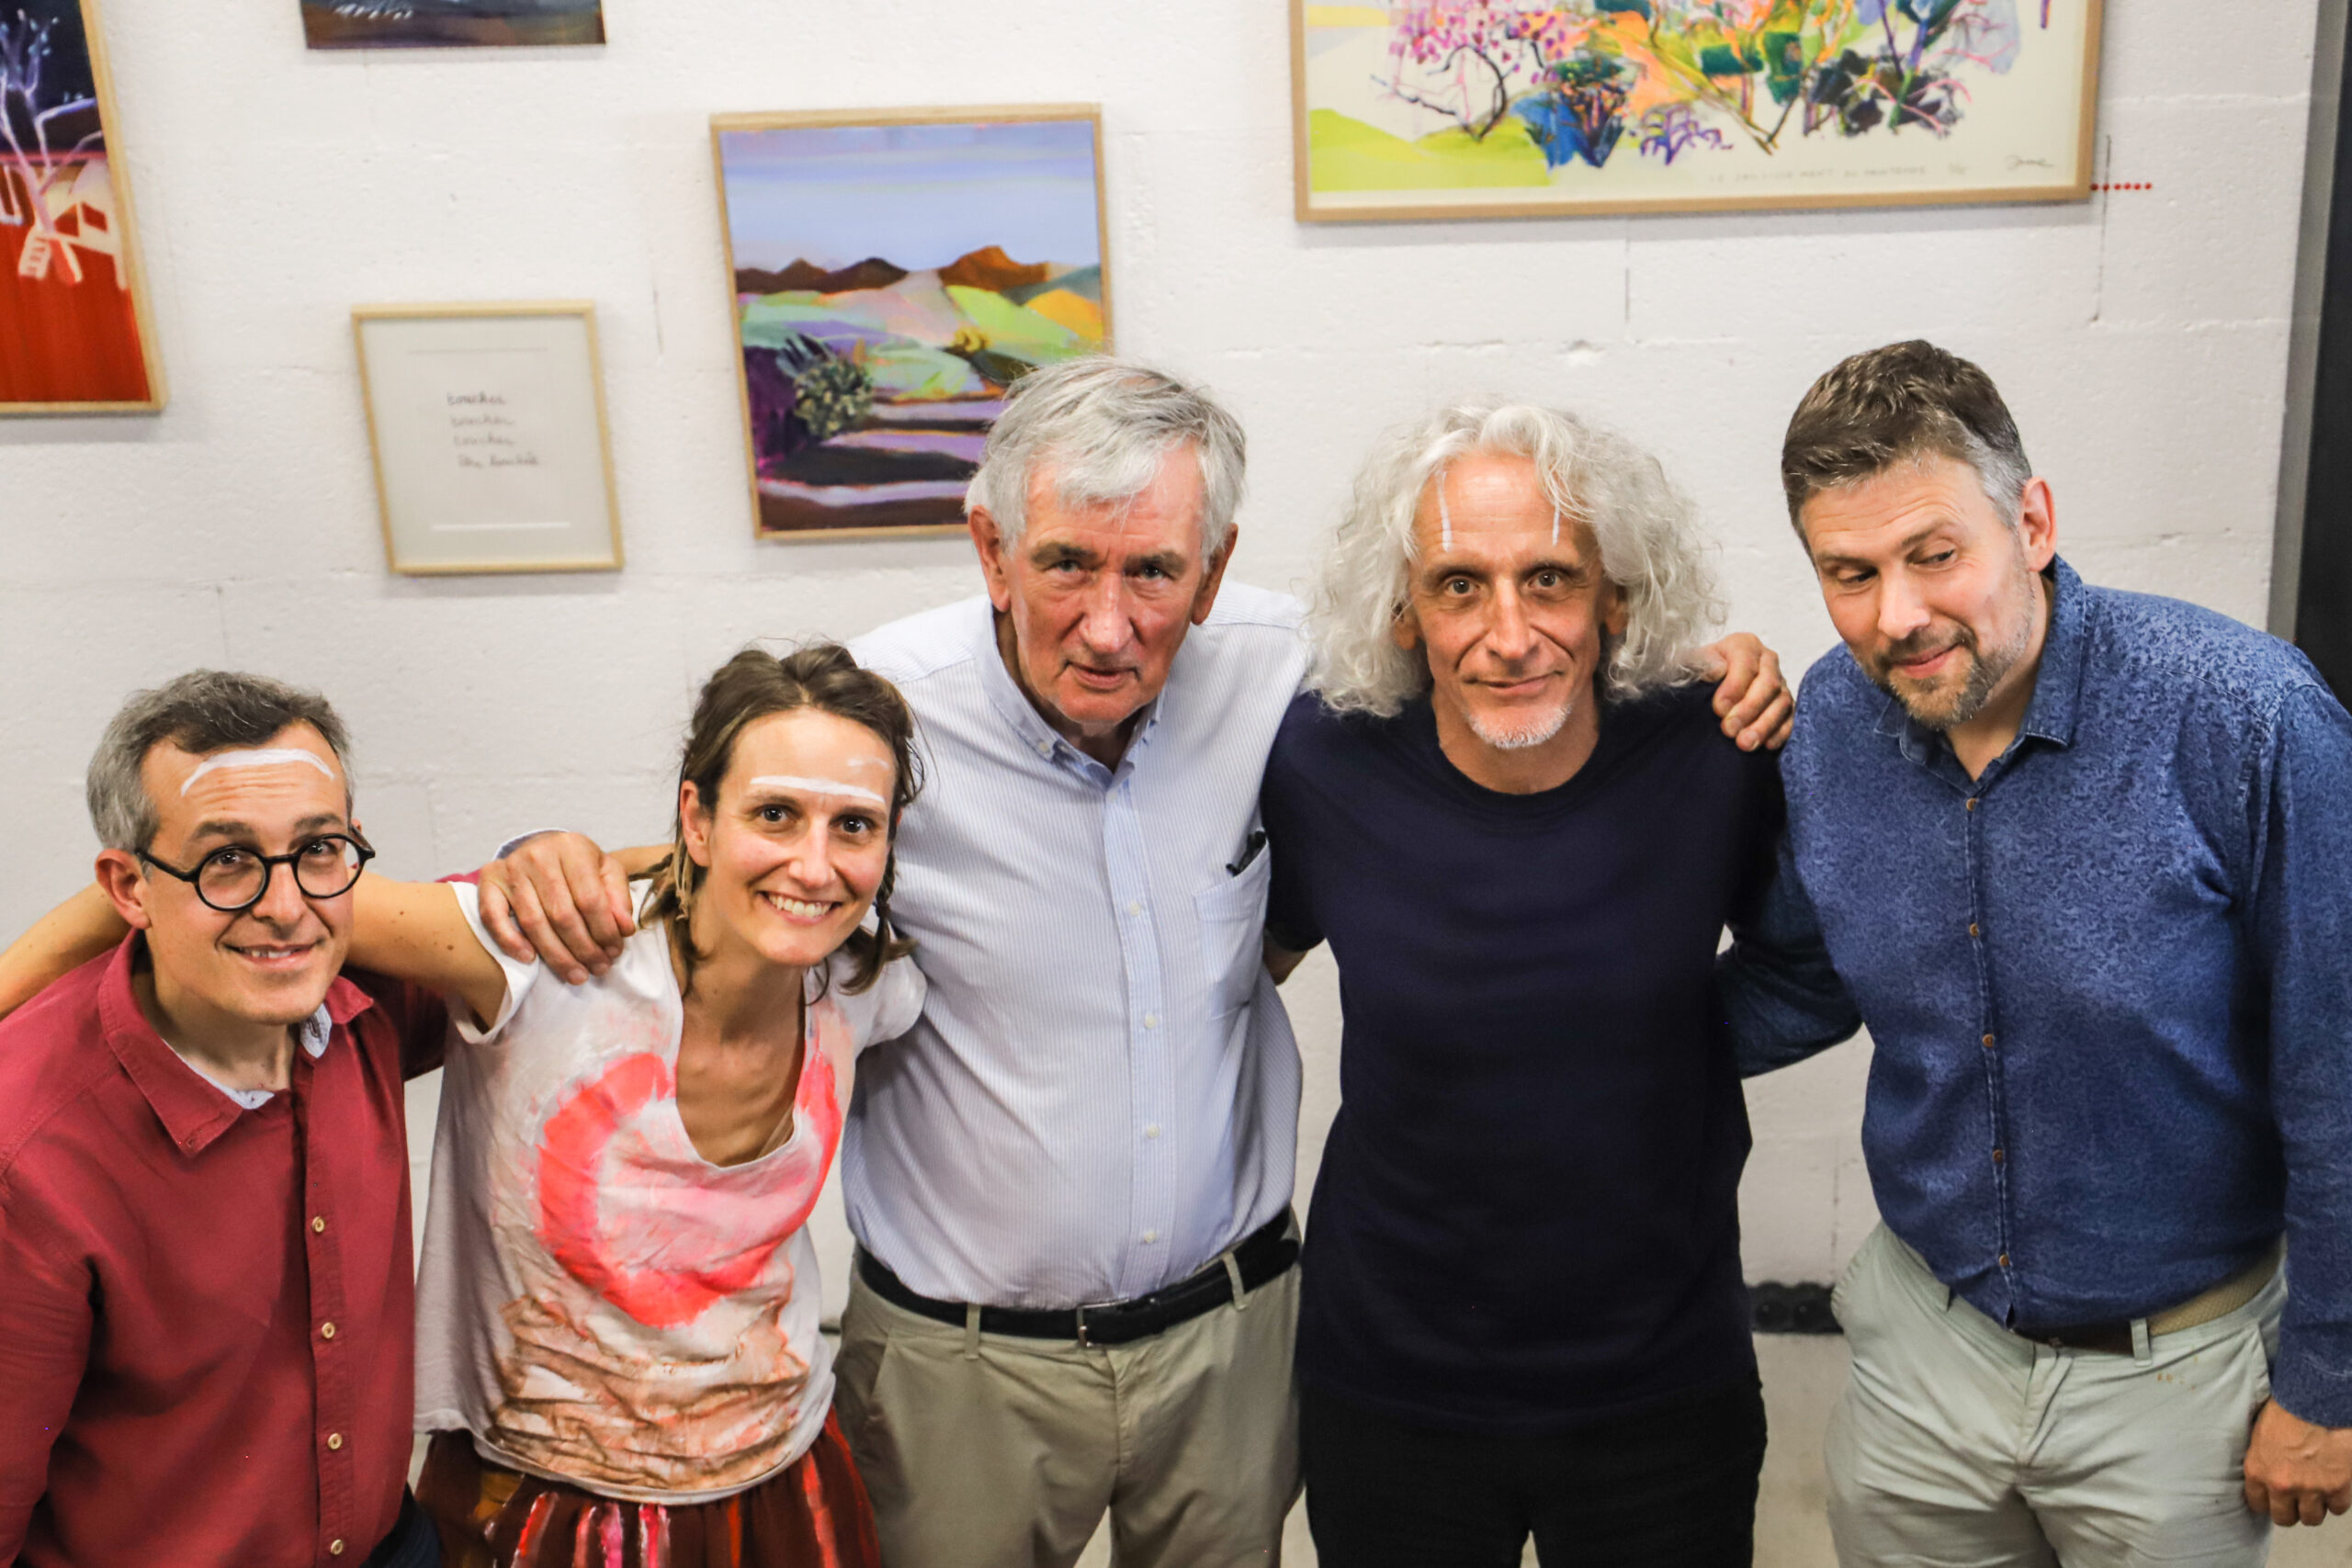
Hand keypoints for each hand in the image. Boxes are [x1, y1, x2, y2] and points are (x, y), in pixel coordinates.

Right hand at [477, 832, 635, 982]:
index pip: (591, 899)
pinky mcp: (488, 880)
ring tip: (576, 975)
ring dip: (556, 956)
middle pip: (562, 915)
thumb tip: (624, 929)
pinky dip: (510, 941)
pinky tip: (530, 959)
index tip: (614, 953)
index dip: (605, 932)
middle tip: (598, 969)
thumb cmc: (579, 865)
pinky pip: (493, 917)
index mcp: (572, 848)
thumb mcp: (607, 871)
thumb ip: (619, 898)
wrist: (541, 847)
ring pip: (533, 922)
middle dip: (583, 949)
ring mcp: (511, 868)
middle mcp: (539, 855)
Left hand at [1695, 633, 1793, 751]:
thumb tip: (1717, 670)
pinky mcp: (1787, 706)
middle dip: (1749, 709)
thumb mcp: (1692, 666)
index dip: (1734, 687)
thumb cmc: (1698, 676)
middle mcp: (1767, 661)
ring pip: (1781, 703)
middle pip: (1768, 684)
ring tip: (1744, 744)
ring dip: (1763, 725)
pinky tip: (1767, 745)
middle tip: (1729, 730)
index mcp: (1745, 645)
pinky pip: (1791, 719)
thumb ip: (1702, 665)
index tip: (1719, 709)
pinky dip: (1781, 733)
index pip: (1746, 663)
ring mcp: (1781, 684)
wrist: (1704, 689)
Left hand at [2244, 1398, 2351, 1526]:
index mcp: (2257, 1471)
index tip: (2272, 1499)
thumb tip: (2263, 1474)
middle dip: (2290, 1511)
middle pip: (2284, 1518)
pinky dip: (2337, 1500)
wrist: (2317, 1401)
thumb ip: (2261, 1459)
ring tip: (2316, 1494)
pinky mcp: (2338, 1488)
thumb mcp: (2259, 1434)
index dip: (2266, 1503)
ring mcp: (2311, 1489)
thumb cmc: (2285, 1410)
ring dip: (2314, 1508)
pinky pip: (2337, 1508)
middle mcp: (2281, 1485)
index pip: (2257, 1504)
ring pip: (2312, 1519)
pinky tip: (2334, 1487)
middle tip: (2296, 1501)